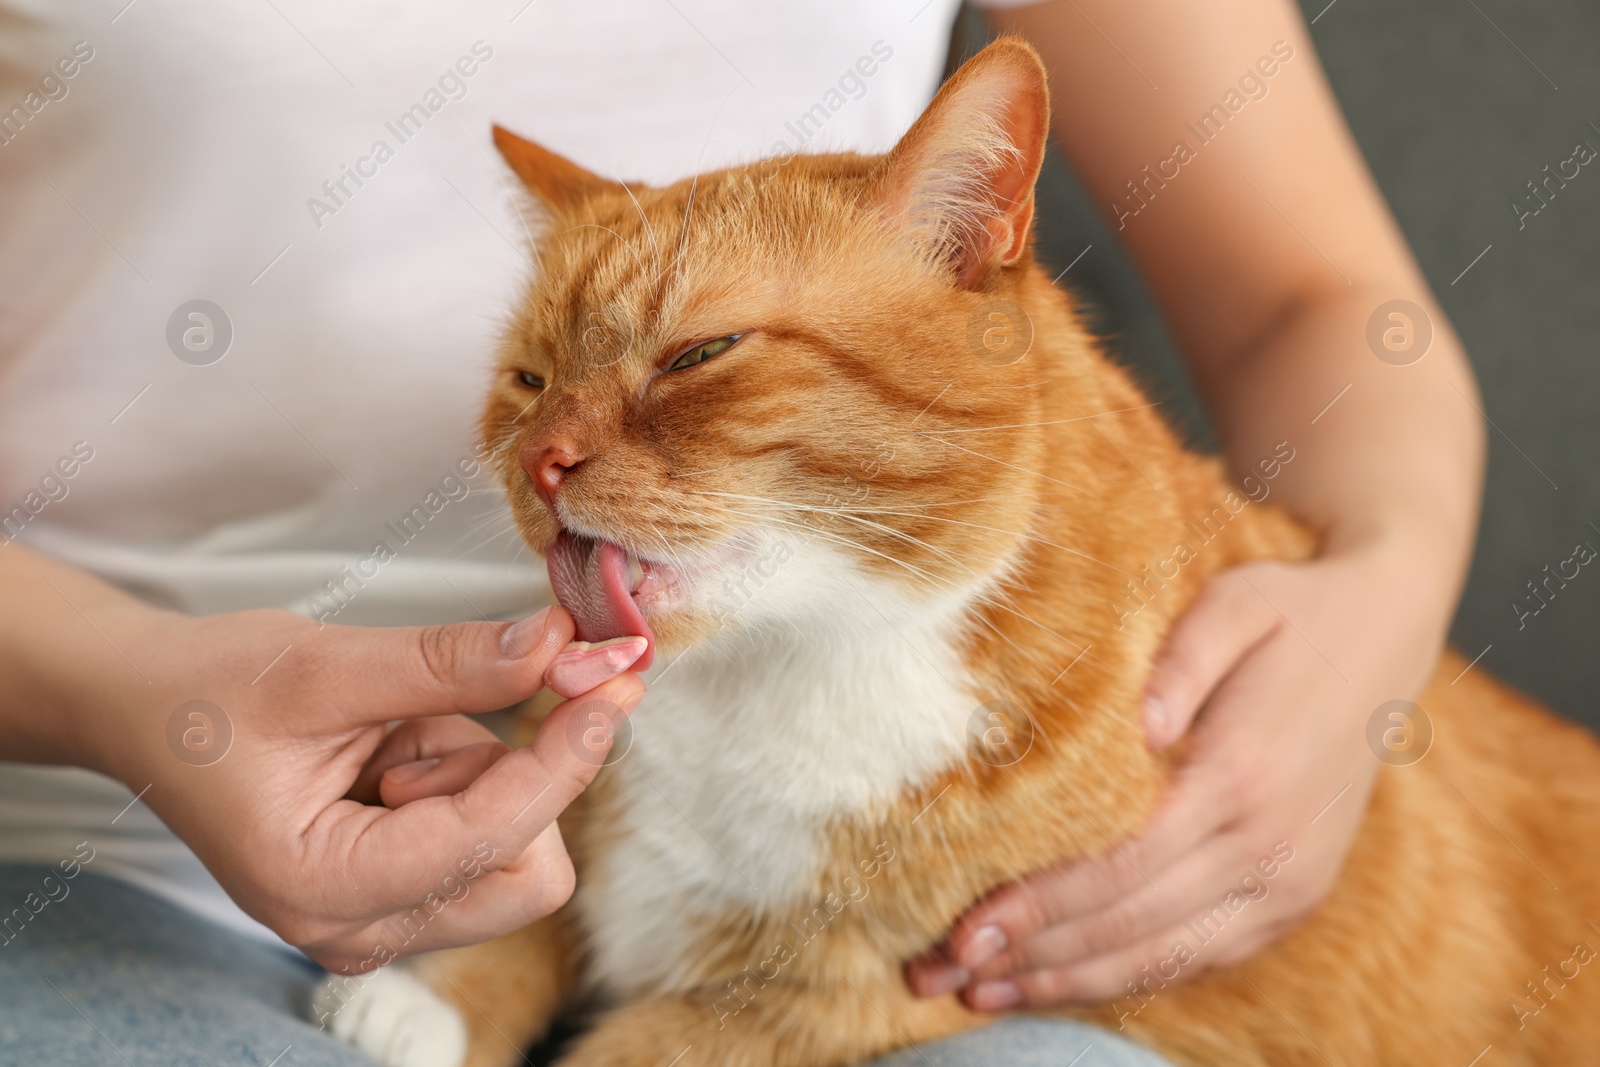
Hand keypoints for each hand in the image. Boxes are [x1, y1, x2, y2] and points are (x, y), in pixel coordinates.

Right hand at [62, 600, 643, 971]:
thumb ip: (453, 662)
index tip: (616, 678)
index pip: (494, 835)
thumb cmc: (214, 690)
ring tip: (388, 735)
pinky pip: (490, 842)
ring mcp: (380, 926)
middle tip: (438, 711)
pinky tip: (393, 754)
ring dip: (480, 773)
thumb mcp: (329, 665)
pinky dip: (467, 782)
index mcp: (322, 888)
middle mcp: (357, 932)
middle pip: (527, 871)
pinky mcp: (401, 899)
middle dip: (513, 777)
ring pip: (518, 853)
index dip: (567, 754)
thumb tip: (566, 645)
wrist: (151, 712)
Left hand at [908, 539, 1449, 1008]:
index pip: (1122, 864)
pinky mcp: (1294, 896)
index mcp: (1244, 776)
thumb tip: (1140, 724)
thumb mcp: (1236, 603)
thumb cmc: (1290, 612)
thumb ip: (1184, 659)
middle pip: (1130, 924)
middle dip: (1029, 958)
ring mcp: (1289, 881)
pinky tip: (1063, 983)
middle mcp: (1271, 846)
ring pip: (1163, 956)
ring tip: (981, 996)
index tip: (965, 933)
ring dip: (1067, 983)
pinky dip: (1129, 977)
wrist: (1387, 633)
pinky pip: (1202, 955)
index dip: (1040, 906)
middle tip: (936, 976)